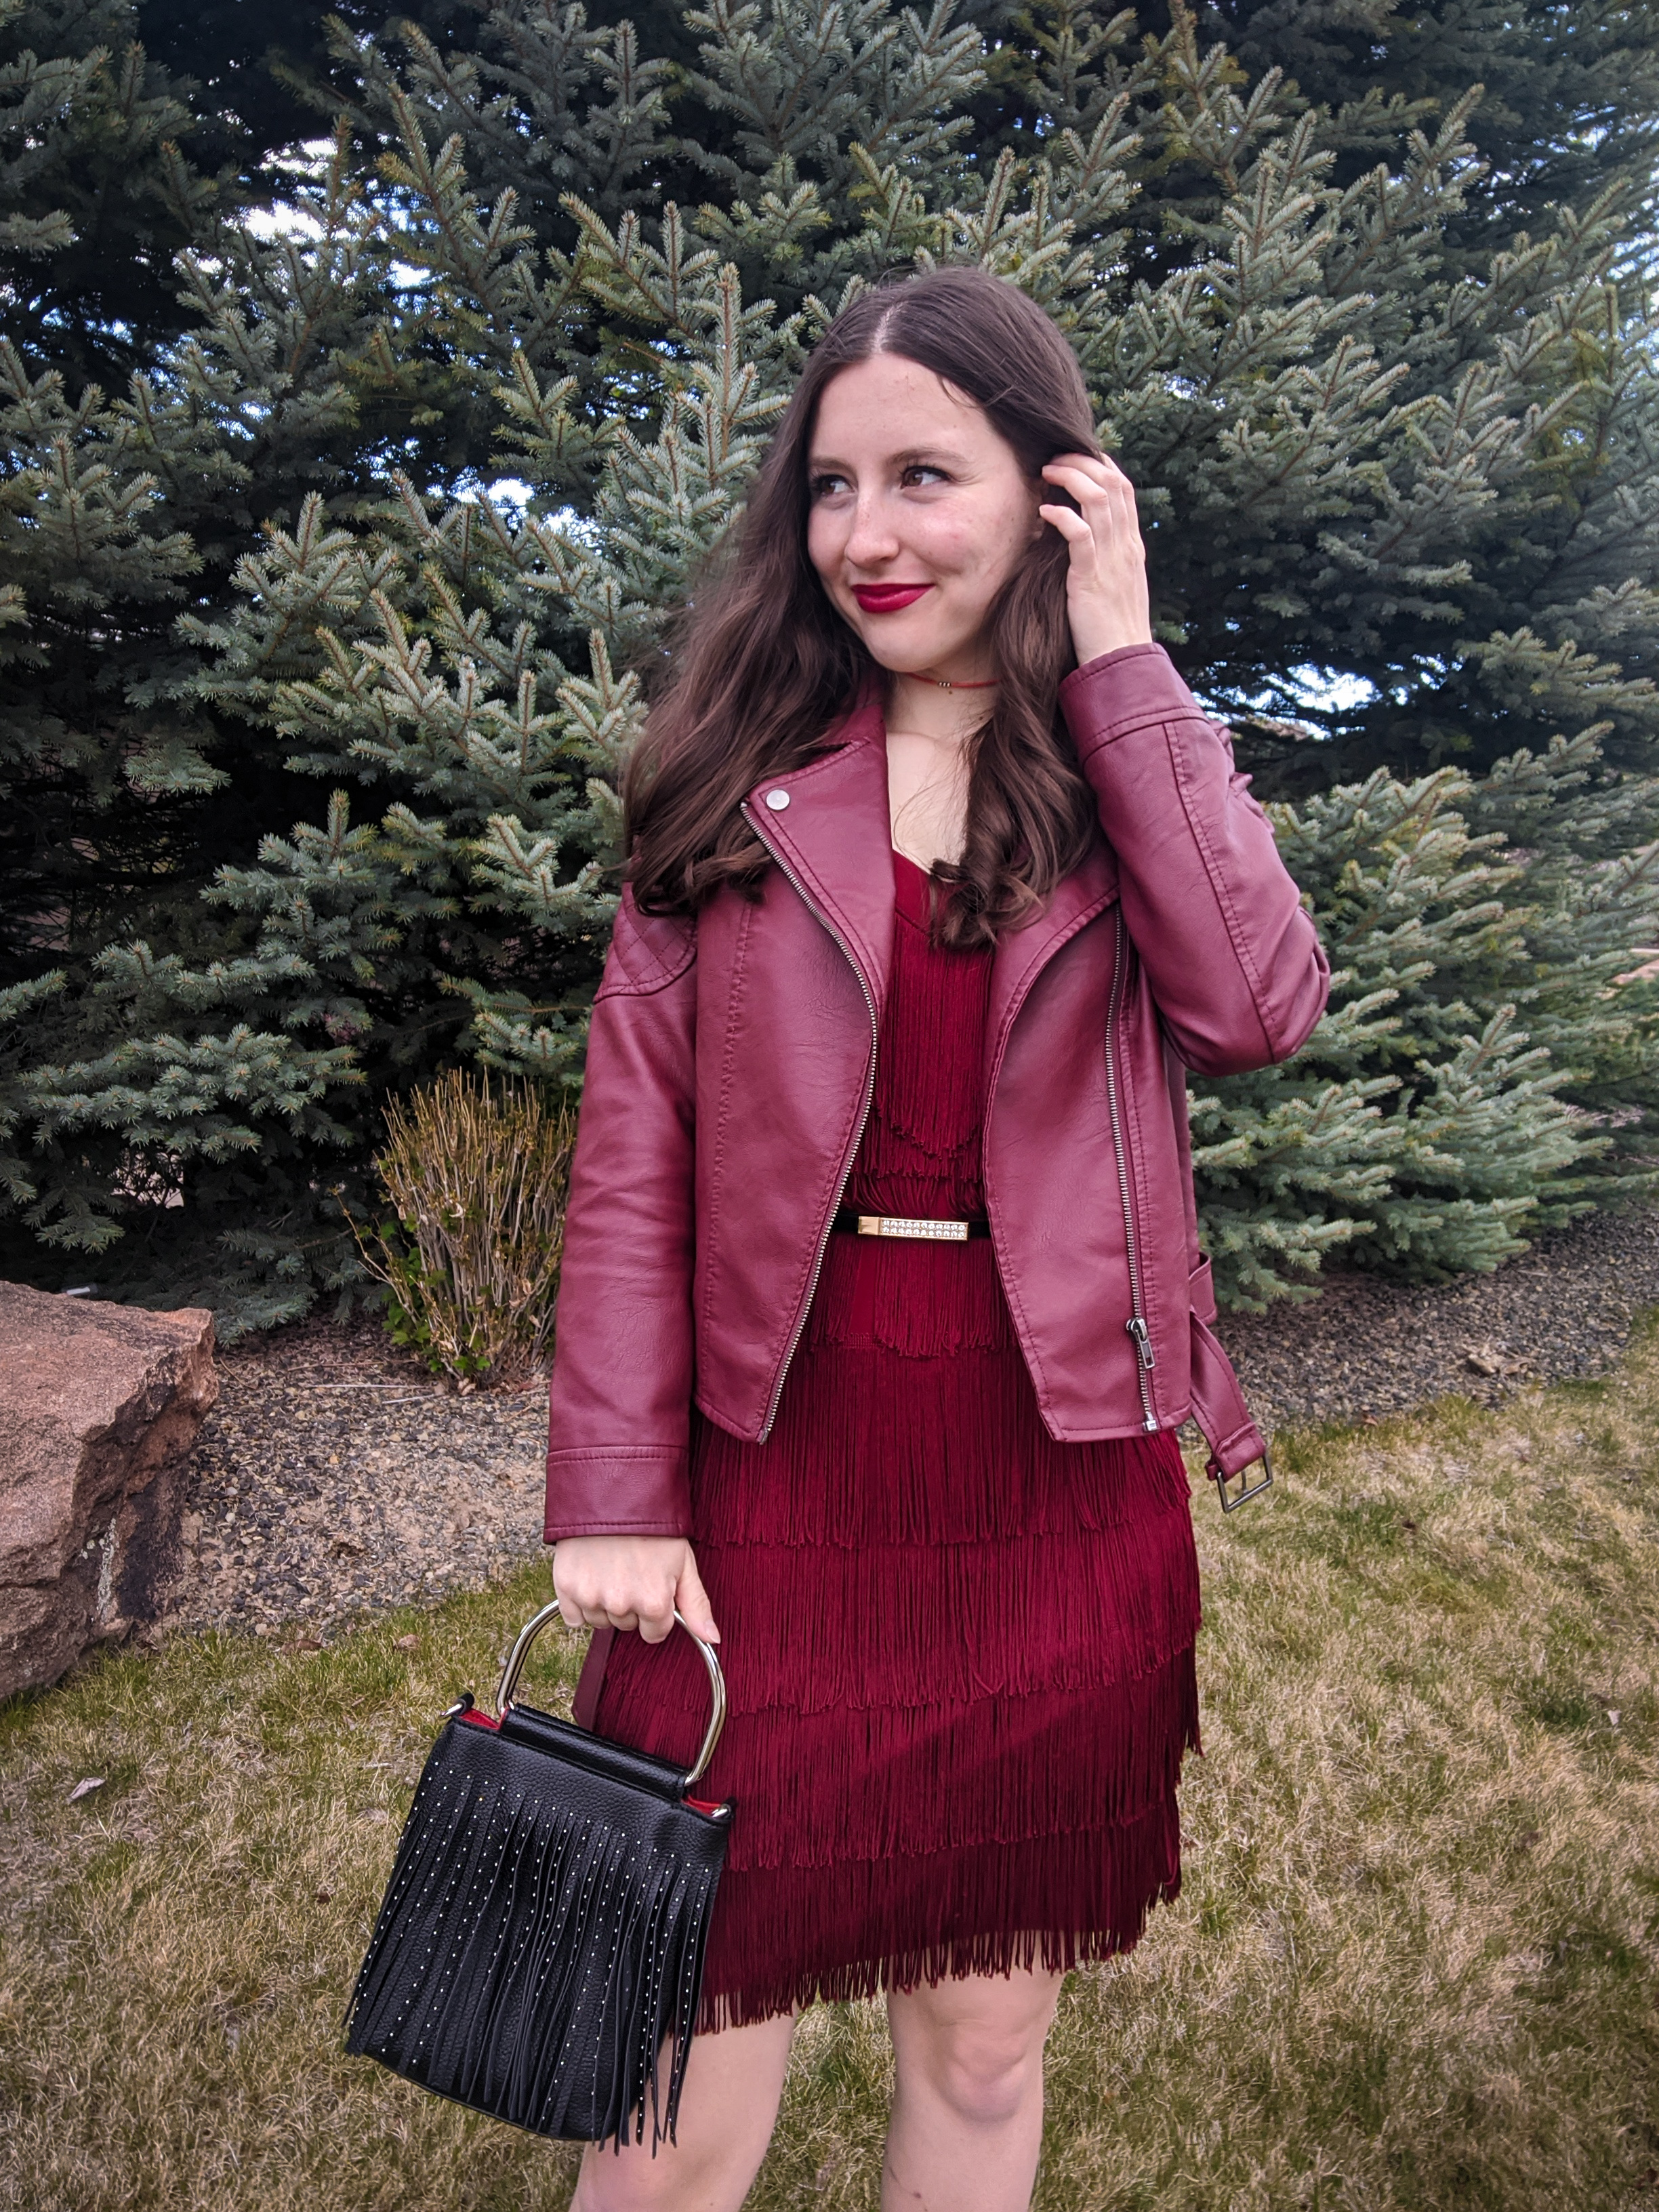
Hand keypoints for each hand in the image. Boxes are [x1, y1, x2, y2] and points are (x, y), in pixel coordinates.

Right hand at [551, 1533, 719, 1644]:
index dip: (656, 1611)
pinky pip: (574, 1619)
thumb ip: (696, 1605)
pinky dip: (580, 1604)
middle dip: (632, 1605)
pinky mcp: (566, 1588)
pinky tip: (591, 1577)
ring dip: (606, 1604)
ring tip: (611, 1569)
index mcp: (653, 1601)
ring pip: (601, 1621)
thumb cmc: (652, 1527)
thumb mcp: (684, 1562)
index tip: (652, 1587)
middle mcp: (621, 1604)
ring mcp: (591, 1597)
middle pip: (627, 1626)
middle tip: (632, 1571)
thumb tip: (712, 1638)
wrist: (611, 1495)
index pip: (655, 1633)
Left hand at [1038, 451, 1152, 665]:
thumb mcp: (1113, 585)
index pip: (1123, 487)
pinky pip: (1080, 534)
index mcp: (1132, 545)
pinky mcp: (1091, 577)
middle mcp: (1126, 546)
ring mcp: (1112, 559)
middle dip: (1082, 460)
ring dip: (1070, 477)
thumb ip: (1103, 557)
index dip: (1100, 464)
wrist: (1122, 663)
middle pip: (1112, 482)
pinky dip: (1061, 516)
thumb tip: (1081, 537)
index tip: (1074, 457)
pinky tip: (1043, 511)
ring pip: (1098, 498)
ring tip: (1045, 472)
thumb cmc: (1111, 629)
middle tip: (1053, 457)